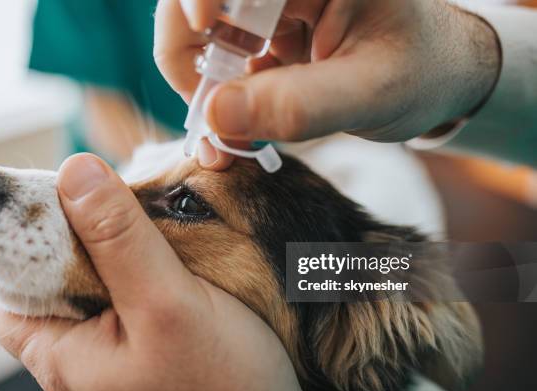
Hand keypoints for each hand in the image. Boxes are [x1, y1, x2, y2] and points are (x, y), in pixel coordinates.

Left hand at [0, 154, 309, 390]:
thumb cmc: (224, 383)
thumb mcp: (167, 303)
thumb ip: (119, 240)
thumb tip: (75, 171)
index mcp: (62, 354)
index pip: (7, 282)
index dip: (21, 234)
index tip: (59, 190)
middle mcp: (80, 352)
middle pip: (54, 270)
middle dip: (78, 226)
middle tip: (114, 191)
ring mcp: (114, 343)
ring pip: (96, 271)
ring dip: (115, 236)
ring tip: (145, 210)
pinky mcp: (145, 334)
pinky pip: (127, 282)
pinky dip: (140, 253)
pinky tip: (166, 239)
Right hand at [154, 0, 500, 163]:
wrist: (438, 77)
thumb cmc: (421, 74)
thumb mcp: (372, 94)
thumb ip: (300, 105)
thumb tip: (216, 117)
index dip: (196, 0)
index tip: (205, 46)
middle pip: (197, 1)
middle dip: (189, 59)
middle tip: (206, 114)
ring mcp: (270, 3)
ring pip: (200, 33)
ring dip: (201, 87)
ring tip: (223, 140)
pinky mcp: (264, 30)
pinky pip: (219, 59)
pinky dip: (216, 99)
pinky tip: (235, 134)